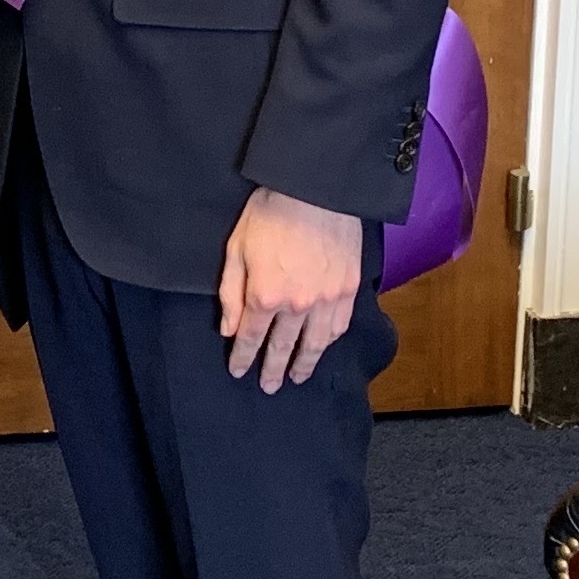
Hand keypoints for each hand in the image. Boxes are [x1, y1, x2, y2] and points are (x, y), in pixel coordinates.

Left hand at [218, 187, 363, 391]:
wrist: (315, 190)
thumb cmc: (269, 214)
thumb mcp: (236, 249)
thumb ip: (231, 293)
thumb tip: (229, 329)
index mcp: (266, 296)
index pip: (252, 338)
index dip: (244, 357)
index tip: (238, 371)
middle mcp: (298, 306)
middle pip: (283, 347)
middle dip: (273, 369)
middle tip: (270, 387)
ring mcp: (328, 299)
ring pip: (316, 343)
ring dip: (306, 363)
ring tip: (297, 377)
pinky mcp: (349, 288)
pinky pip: (340, 325)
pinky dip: (330, 341)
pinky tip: (324, 346)